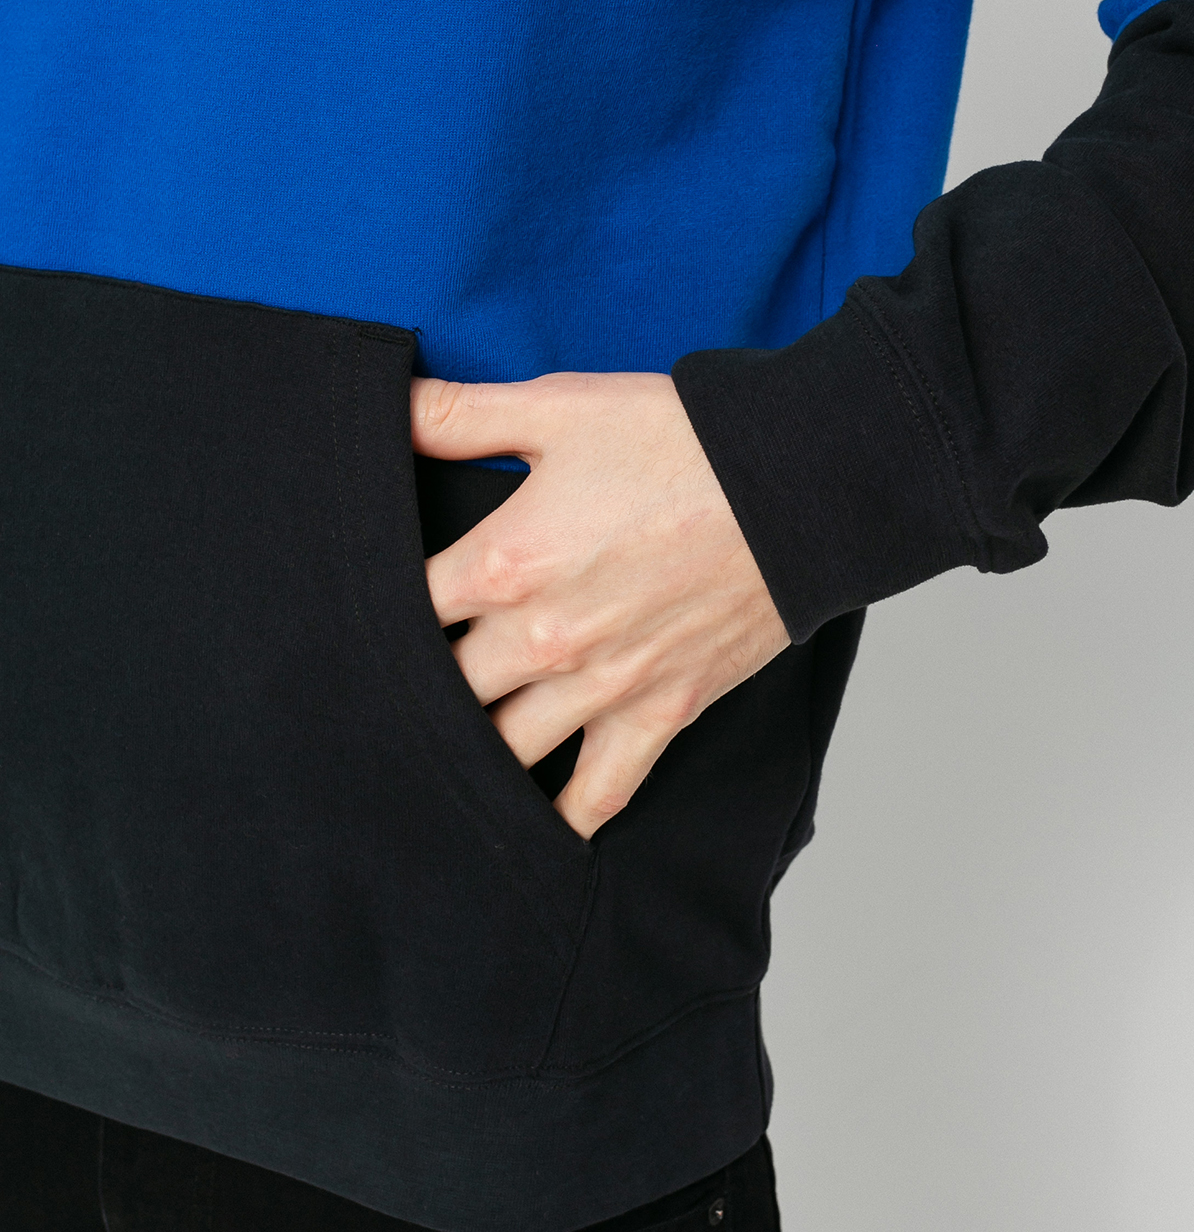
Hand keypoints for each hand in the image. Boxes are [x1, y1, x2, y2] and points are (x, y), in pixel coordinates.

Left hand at [412, 372, 788, 839]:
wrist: (797, 485)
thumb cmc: (680, 439)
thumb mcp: (559, 407)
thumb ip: (459, 413)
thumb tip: (381, 402)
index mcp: (505, 562)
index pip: (401, 612)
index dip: (370, 617)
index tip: (357, 619)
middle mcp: (542, 639)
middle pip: (441, 692)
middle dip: (414, 690)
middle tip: (388, 695)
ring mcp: (601, 686)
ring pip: (501, 751)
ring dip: (471, 753)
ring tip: (440, 755)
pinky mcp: (659, 713)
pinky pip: (598, 792)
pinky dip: (561, 821)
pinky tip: (530, 830)